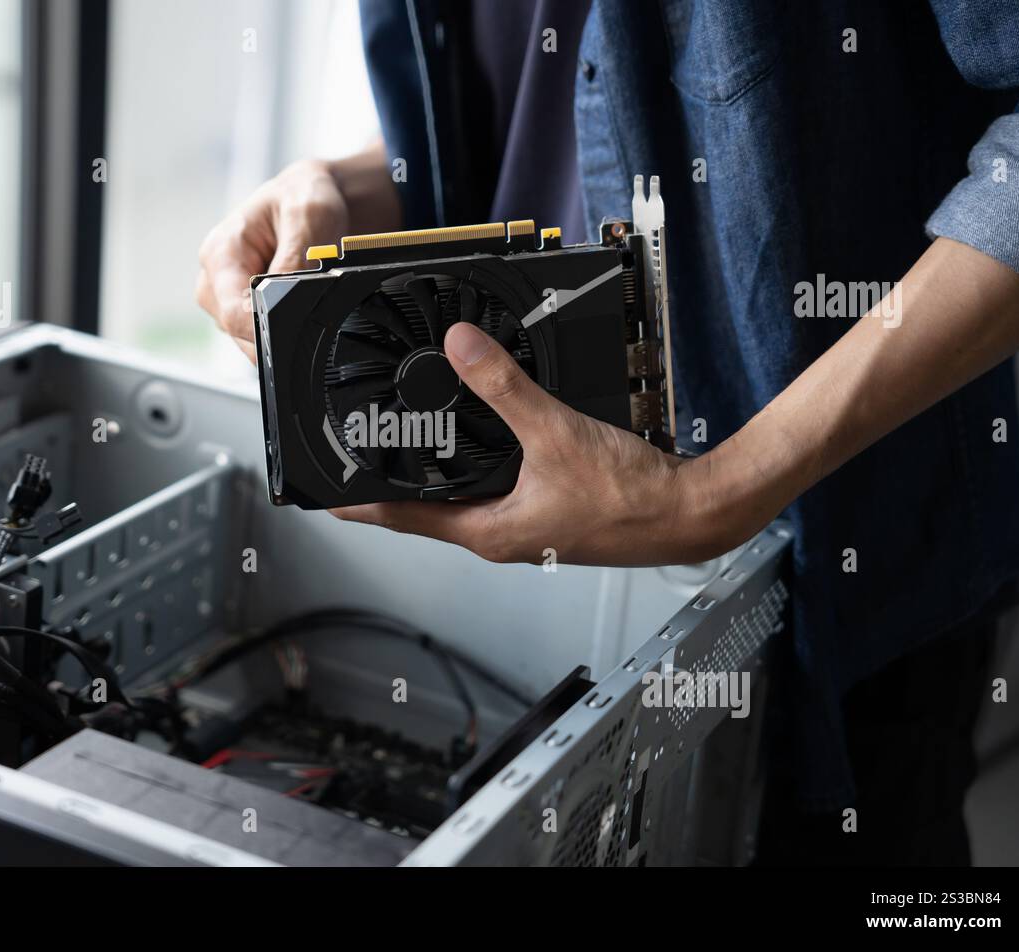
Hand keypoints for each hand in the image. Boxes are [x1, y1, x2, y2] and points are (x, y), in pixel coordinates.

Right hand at [196, 159, 348, 362]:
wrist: (312, 200)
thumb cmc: (305, 200)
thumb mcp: (310, 216)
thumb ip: (297, 260)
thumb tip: (289, 300)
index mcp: (220, 254)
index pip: (234, 313)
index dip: (268, 329)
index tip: (299, 329)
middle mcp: (215, 281)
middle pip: (241, 334)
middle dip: (280, 330)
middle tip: (313, 303)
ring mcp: (227, 301)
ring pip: (252, 342)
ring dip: (284, 329)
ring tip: (306, 294)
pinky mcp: (243, 314)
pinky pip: (263, 339)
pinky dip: (285, 331)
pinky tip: (300, 307)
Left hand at [331, 322, 764, 566]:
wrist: (692, 514)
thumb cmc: (632, 499)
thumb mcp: (554, 432)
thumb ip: (503, 387)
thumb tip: (459, 348)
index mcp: (491, 532)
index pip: (405, 519)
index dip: (362, 505)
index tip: (326, 497)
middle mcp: (503, 536)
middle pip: (427, 512)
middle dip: (390, 488)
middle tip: (358, 462)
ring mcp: (527, 528)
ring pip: (462, 502)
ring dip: (433, 479)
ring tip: (405, 449)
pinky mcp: (549, 513)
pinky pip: (495, 491)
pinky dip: (475, 470)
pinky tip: (480, 446)